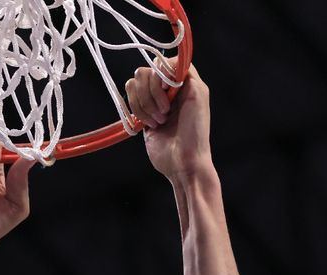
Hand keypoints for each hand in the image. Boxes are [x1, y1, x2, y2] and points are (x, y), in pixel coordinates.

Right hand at [125, 60, 212, 181]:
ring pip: (134, 85)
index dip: (161, 75)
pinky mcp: (141, 114)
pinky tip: (150, 125)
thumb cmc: (195, 131)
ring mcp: (153, 100)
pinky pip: (129, 100)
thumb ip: (184, 72)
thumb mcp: (197, 94)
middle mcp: (167, 88)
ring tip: (160, 121)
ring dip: (145, 105)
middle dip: (152, 94)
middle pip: (145, 72)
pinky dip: (137, 112)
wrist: (183, 161)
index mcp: (183, 80)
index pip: (163, 61)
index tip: (168, 91)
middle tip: (166, 112)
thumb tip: (163, 63)